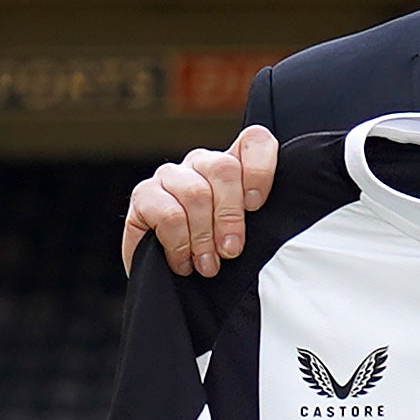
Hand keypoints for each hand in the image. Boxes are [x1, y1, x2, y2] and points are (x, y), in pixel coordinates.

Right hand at [123, 125, 280, 275]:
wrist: (166, 278)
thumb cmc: (211, 255)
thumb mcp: (241, 237)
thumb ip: (260, 222)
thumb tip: (276, 228)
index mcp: (232, 167)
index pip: (255, 141)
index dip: (260, 169)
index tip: (257, 206)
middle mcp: (201, 164)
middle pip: (224, 168)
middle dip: (230, 216)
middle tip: (231, 251)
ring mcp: (170, 175)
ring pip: (196, 193)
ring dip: (204, 236)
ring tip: (207, 265)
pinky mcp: (143, 194)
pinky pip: (168, 213)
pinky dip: (179, 244)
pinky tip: (183, 262)